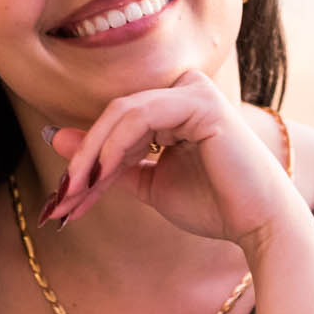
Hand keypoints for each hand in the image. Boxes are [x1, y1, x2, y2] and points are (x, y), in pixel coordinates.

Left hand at [42, 72, 300, 250]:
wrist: (257, 224)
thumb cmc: (211, 204)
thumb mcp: (148, 182)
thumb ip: (109, 161)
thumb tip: (56, 137)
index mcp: (174, 105)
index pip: (116, 123)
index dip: (86, 160)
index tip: (63, 199)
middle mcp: (184, 88)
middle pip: (113, 115)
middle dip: (82, 159)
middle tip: (60, 198)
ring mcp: (193, 90)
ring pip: (121, 113)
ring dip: (91, 155)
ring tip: (75, 192)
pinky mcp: (200, 101)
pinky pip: (141, 117)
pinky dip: (114, 147)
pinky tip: (101, 175)